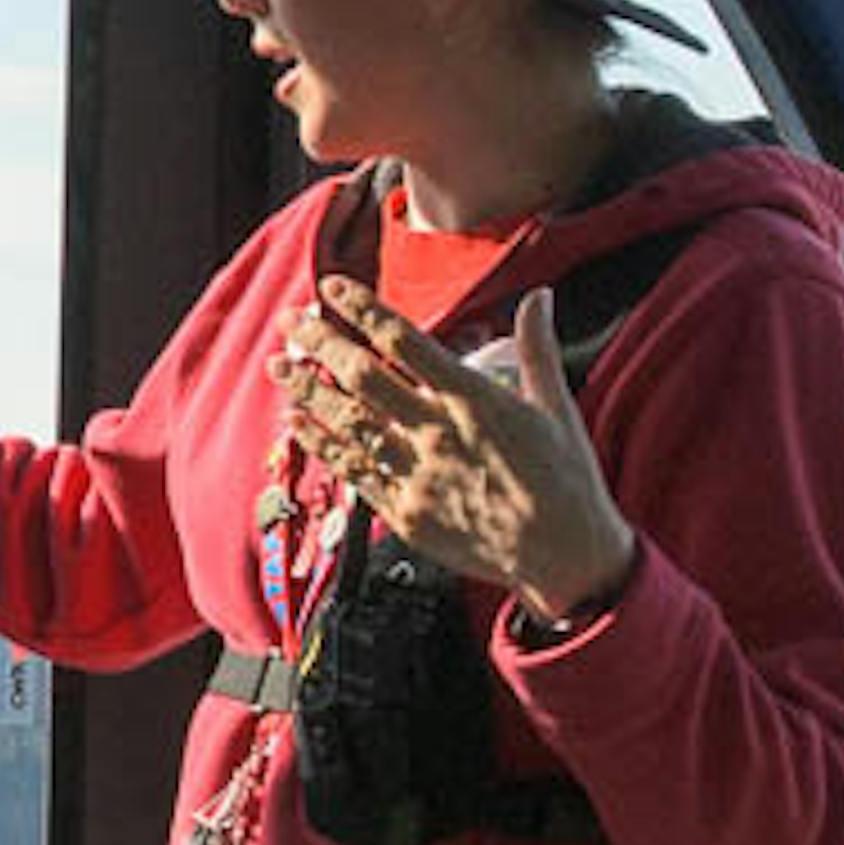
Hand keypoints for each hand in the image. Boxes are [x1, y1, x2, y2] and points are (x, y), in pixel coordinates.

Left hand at [278, 276, 637, 626]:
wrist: (566, 557)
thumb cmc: (566, 478)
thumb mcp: (556, 407)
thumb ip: (536, 348)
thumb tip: (539, 297)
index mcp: (474, 400)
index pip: (404, 342)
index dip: (362, 310)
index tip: (331, 288)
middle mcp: (438, 434)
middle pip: (362, 377)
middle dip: (320, 343)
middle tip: (289, 320)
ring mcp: (417, 476)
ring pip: (347, 423)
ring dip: (307, 391)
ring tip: (277, 365)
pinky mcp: (405, 513)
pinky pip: (353, 471)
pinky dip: (322, 444)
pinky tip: (298, 423)